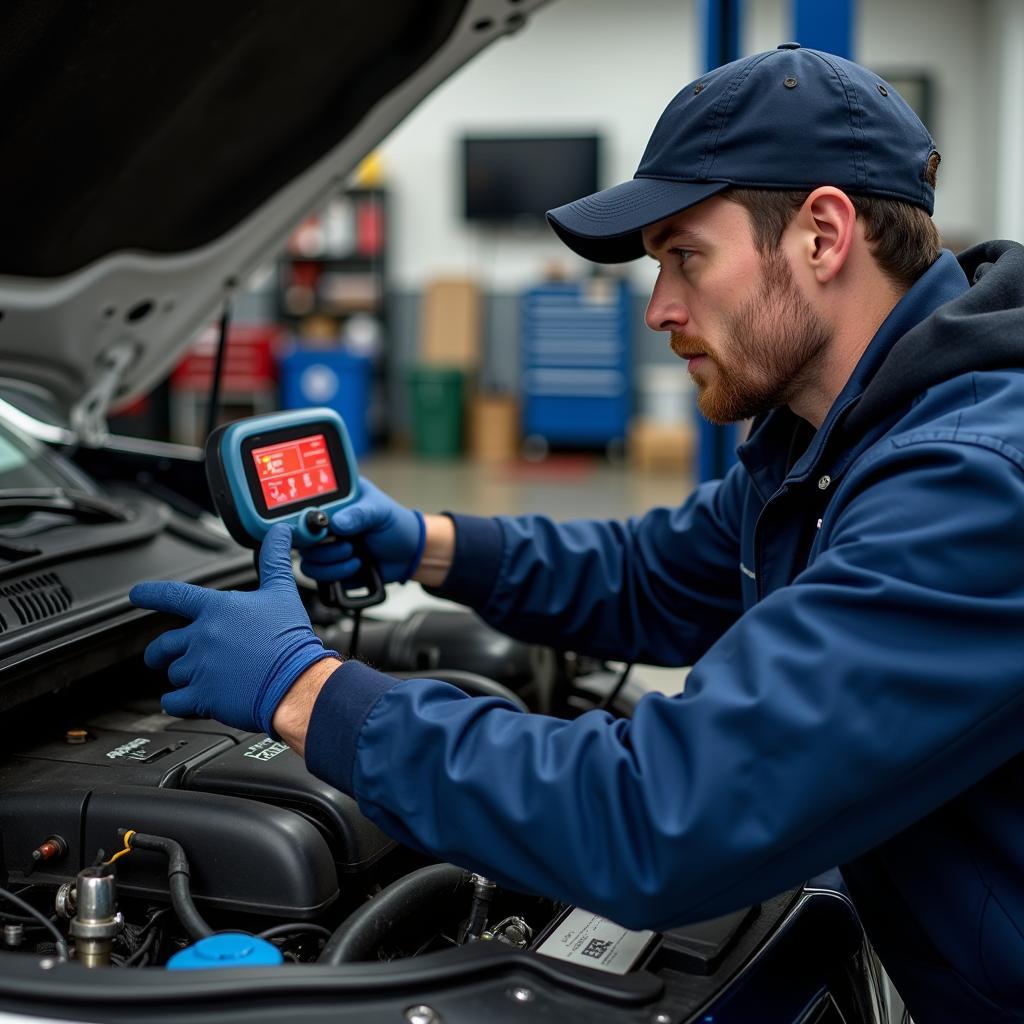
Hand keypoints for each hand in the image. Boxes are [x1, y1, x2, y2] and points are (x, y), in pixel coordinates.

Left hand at [129, 523, 336, 734]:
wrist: (297, 682)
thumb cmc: (290, 640)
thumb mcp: (282, 592)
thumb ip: (273, 560)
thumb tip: (280, 532)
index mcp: (218, 609)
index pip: (174, 595)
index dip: (151, 593)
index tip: (136, 594)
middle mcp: (202, 635)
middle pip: (165, 644)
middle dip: (161, 652)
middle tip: (162, 657)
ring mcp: (199, 667)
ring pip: (173, 672)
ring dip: (181, 676)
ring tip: (201, 679)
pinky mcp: (201, 696)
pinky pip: (173, 701)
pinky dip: (177, 702)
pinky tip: (189, 701)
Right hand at [299, 477, 424, 584]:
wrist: (409, 555)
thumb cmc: (396, 525)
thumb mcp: (380, 512)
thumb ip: (360, 514)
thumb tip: (337, 522)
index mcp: (332, 500)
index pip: (302, 505)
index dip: (303, 518)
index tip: (321, 528)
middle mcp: (322, 523)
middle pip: (298, 536)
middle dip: (322, 545)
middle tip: (346, 544)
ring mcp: (324, 546)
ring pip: (307, 558)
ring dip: (332, 560)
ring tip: (355, 553)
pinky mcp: (329, 567)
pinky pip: (317, 575)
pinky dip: (337, 573)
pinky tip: (356, 565)